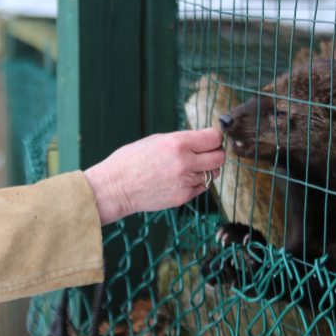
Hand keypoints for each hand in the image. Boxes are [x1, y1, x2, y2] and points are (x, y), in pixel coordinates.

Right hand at [83, 128, 224, 224]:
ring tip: (189, 167)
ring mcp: (185, 181)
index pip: (214, 138)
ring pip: (213, 174)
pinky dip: (196, 183)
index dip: (213, 138)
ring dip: (206, 170)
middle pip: (219, 157)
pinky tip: (180, 179)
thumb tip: (202, 141)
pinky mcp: (183, 197)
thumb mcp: (156, 140)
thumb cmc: (131, 160)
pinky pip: (201, 188)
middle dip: (214, 154)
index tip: (209, 140)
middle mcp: (184, 162)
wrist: (115, 187)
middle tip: (205, 154)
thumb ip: (182, 140)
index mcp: (177, 143)